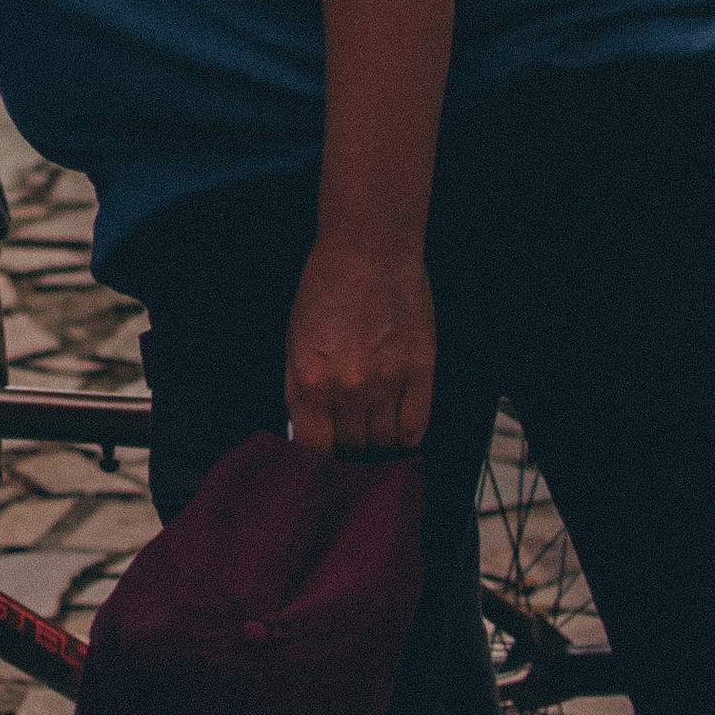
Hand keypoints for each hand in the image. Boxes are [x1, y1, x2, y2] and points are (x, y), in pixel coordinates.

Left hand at [282, 230, 435, 456]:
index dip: (319, 462)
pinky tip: (399, 431)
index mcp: (309, 382)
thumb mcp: (294, 341)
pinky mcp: (420, 372)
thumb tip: (310, 431)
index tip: (322, 461)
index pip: (315, 450)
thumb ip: (301, 390)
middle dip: (347, 446)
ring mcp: (388, 383)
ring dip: (377, 442)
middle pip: (351, 447)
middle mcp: (348, 390)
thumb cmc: (325, 289)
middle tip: (349, 438)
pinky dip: (407, 436)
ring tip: (373, 431)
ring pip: (384, 441)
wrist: (368, 252)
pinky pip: (415, 425)